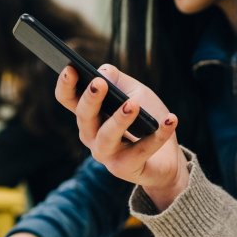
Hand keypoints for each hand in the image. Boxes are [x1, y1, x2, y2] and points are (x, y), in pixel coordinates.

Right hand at [53, 64, 189, 208]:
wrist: (167, 156)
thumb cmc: (146, 121)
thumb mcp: (134, 92)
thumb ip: (118, 80)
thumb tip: (102, 72)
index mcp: (89, 115)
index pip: (68, 100)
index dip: (66, 85)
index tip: (70, 68)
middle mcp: (91, 136)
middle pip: (84, 117)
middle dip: (90, 100)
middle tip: (99, 83)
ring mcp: (107, 155)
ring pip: (106, 138)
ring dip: (119, 120)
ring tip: (132, 104)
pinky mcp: (126, 168)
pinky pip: (141, 150)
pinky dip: (158, 134)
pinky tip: (170, 119)